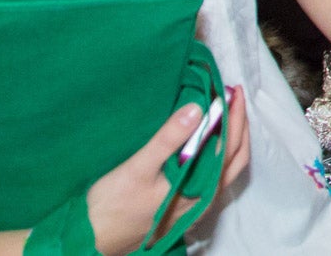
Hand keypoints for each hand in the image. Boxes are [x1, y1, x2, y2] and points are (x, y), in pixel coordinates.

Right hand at [86, 91, 249, 255]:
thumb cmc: (112, 206)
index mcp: (200, 189)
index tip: (231, 89)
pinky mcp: (184, 206)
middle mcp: (204, 199)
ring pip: (226, 168)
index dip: (235, 115)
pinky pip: (212, 176)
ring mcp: (196, 205)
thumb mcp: (138, 168)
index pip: (231, 146)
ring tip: (221, 112)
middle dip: (238, 124)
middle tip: (231, 95)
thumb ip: (168, 140)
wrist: (92, 240)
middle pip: (236, 157)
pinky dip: (216, 153)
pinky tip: (203, 142)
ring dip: (229, 138)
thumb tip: (197, 109)